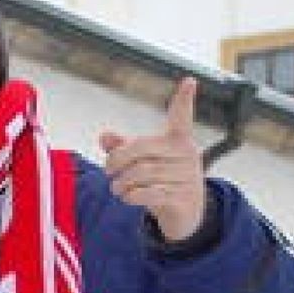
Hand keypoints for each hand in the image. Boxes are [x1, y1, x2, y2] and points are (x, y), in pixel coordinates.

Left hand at [99, 77, 205, 241]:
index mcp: (178, 140)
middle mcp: (187, 154)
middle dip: (116, 159)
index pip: (182, 117)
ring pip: (140, 173)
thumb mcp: (143, 161)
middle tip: (107, 170)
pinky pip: (148, 193)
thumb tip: (104, 135)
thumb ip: (122, 147)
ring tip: (117, 188)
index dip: (185, 99)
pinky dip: (130, 196)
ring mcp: (187, 176)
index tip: (190, 80)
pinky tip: (128, 197)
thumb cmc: (161, 179)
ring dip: (121, 183)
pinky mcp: (182, 198)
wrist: (185, 213)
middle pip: (141, 148)